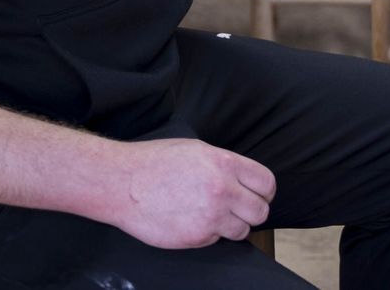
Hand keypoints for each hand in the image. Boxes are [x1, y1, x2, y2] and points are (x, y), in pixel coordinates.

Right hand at [104, 138, 274, 248]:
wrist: (123, 183)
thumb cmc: (154, 162)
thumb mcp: (195, 150)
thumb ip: (224, 165)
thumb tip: (243, 179)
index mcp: (223, 163)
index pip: (266, 183)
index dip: (264, 191)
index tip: (258, 195)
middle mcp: (222, 189)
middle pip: (261, 211)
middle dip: (251, 211)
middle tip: (237, 208)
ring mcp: (211, 216)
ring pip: (243, 230)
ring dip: (231, 225)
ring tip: (211, 214)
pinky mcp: (197, 237)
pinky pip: (217, 239)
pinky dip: (209, 233)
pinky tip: (191, 219)